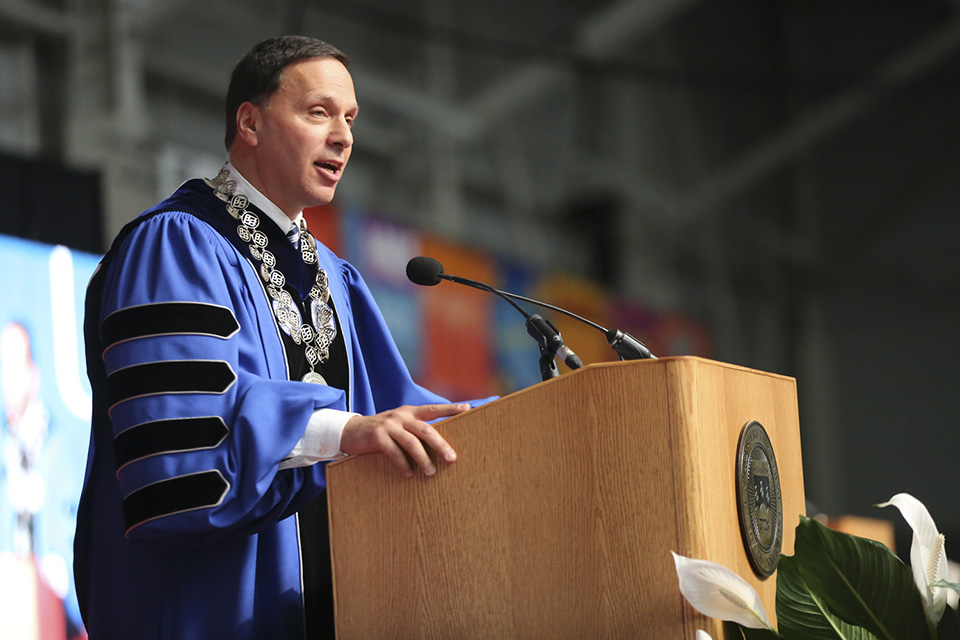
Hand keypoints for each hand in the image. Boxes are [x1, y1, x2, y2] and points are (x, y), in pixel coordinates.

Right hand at [340, 403, 468, 477]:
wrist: (351, 431)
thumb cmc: (382, 431)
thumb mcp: (399, 424)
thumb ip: (415, 429)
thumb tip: (439, 444)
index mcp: (409, 412)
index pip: (433, 408)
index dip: (450, 408)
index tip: (467, 408)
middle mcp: (401, 416)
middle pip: (426, 430)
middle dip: (441, 444)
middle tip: (452, 458)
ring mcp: (389, 425)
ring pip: (412, 442)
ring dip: (423, 459)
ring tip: (431, 472)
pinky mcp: (377, 436)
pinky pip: (394, 452)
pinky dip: (403, 464)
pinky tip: (409, 474)